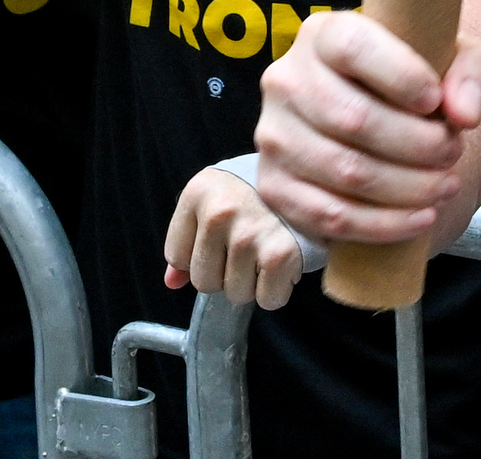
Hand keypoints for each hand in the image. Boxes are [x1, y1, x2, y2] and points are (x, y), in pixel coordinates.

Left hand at [164, 161, 323, 308]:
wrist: (309, 180)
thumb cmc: (255, 193)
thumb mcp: (213, 200)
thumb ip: (188, 240)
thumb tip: (172, 281)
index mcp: (197, 193)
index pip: (177, 256)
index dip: (198, 257)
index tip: (219, 242)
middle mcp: (219, 212)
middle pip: (204, 282)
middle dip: (224, 274)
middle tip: (245, 249)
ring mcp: (249, 234)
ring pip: (235, 294)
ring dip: (251, 282)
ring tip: (264, 253)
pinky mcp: (280, 255)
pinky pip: (267, 300)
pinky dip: (275, 291)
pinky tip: (281, 265)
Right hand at [249, 6, 480, 253]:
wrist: (374, 125)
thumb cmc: (413, 86)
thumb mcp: (452, 60)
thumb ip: (472, 73)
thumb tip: (463, 114)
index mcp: (322, 35)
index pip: (352, 47)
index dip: (401, 76)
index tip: (435, 102)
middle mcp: (286, 80)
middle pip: (354, 118)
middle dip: (418, 145)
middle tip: (451, 153)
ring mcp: (274, 136)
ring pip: (345, 171)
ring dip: (408, 188)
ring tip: (444, 185)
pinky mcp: (276, 186)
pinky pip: (330, 215)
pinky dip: (384, 224)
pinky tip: (421, 216)